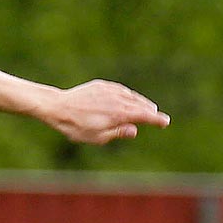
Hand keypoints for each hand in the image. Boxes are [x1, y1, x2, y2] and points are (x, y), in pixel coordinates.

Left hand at [46, 80, 169, 144]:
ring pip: (131, 96)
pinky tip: (128, 97)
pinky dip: (128, 94)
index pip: (145, 116)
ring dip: (140, 101)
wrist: (57, 106)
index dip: (156, 119)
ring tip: (146, 106)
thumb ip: (117, 133)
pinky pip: (120, 90)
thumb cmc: (75, 126)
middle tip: (157, 116)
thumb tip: (134, 130)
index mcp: (120, 114)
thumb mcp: (97, 137)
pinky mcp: (101, 85)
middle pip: (140, 105)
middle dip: (149, 110)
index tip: (165, 122)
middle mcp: (118, 99)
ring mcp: (110, 90)